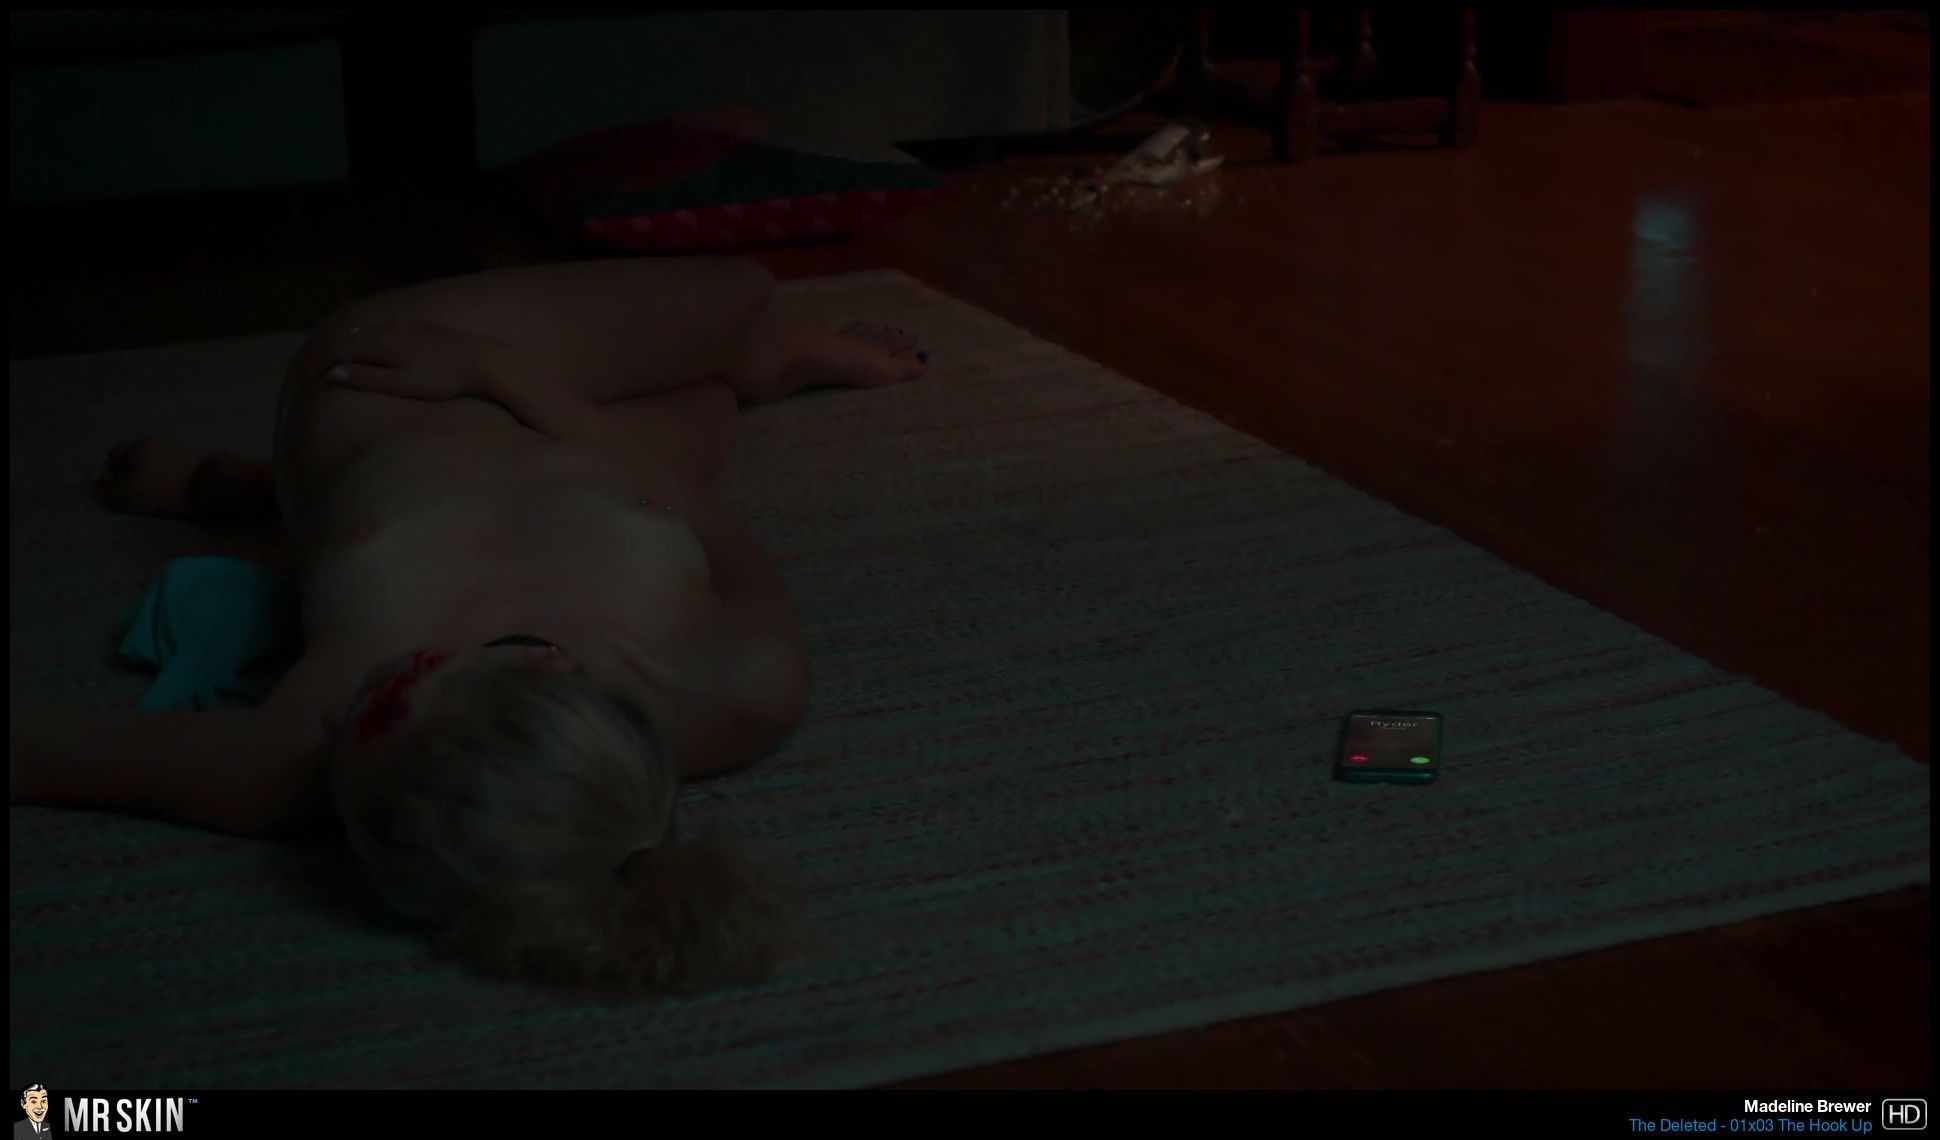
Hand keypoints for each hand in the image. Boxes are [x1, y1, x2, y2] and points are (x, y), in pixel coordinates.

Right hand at [323, 316, 512, 401]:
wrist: (482, 359)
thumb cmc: (442, 379)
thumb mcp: (402, 384)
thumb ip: (367, 379)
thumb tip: (332, 374)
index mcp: (380, 341)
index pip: (338, 349)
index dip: (318, 364)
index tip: (305, 380)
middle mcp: (388, 326)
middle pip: (348, 336)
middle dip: (328, 353)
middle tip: (312, 371)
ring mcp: (404, 323)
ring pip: (365, 330)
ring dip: (346, 344)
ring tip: (333, 360)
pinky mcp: (418, 326)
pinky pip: (381, 328)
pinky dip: (365, 338)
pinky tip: (366, 346)